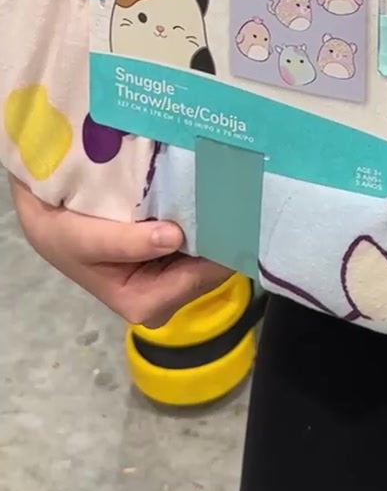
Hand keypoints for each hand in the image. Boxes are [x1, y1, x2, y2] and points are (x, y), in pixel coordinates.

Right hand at [8, 177, 231, 329]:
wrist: (47, 221)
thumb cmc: (62, 233)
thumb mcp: (83, 237)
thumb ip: (128, 242)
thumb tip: (175, 236)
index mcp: (145, 304)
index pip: (201, 277)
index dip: (220, 244)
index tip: (234, 208)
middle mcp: (163, 300)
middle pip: (211, 268)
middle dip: (220, 233)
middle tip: (231, 189)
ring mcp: (168, 283)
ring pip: (209, 255)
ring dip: (214, 225)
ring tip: (222, 186)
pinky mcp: (169, 264)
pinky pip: (199, 244)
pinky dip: (203, 222)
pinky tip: (206, 194)